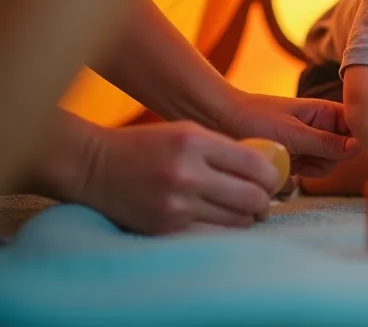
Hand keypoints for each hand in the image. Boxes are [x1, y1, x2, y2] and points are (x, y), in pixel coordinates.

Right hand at [81, 121, 281, 234]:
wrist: (93, 166)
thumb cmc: (146, 146)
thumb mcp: (188, 132)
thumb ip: (225, 149)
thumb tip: (266, 171)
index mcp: (195, 143)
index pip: (256, 165)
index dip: (271, 177)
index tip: (271, 181)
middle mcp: (187, 173)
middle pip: (252, 197)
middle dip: (264, 202)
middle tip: (262, 202)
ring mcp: (176, 204)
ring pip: (237, 220)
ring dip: (248, 219)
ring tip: (245, 213)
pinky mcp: (165, 228)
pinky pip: (214, 236)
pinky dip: (226, 232)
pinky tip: (225, 224)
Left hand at [216, 92, 358, 179]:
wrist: (217, 121)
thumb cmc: (254, 118)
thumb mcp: (293, 132)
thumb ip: (326, 142)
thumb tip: (358, 147)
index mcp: (325, 112)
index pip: (356, 127)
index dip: (353, 141)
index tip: (337, 151)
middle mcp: (320, 128)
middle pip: (342, 153)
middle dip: (325, 160)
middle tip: (303, 155)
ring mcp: (306, 144)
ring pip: (324, 167)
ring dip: (308, 169)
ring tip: (286, 159)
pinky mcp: (293, 159)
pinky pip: (304, 174)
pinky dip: (293, 175)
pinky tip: (278, 166)